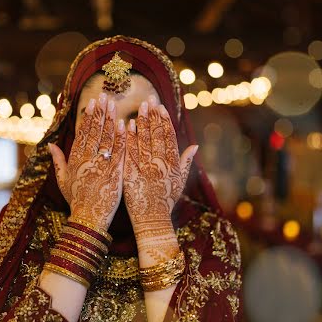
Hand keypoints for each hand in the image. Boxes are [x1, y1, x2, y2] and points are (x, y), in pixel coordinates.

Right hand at [48, 92, 125, 230]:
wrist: (87, 219)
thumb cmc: (76, 201)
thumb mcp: (62, 181)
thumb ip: (58, 161)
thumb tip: (49, 146)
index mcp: (75, 160)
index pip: (82, 133)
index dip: (87, 117)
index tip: (91, 102)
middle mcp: (87, 160)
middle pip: (94, 131)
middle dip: (100, 112)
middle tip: (104, 96)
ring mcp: (101, 165)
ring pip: (106, 139)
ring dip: (110, 120)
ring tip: (114, 104)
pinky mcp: (114, 173)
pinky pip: (118, 152)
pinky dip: (122, 138)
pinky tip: (126, 125)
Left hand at [123, 95, 197, 236]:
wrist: (153, 221)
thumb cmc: (166, 202)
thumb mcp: (180, 182)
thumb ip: (186, 162)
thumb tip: (195, 145)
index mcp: (172, 165)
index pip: (169, 138)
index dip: (165, 122)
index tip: (161, 108)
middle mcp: (160, 164)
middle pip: (156, 136)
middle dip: (153, 117)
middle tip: (149, 100)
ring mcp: (146, 169)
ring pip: (143, 142)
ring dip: (141, 123)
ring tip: (139, 108)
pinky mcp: (132, 175)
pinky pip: (130, 154)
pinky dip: (128, 139)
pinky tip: (126, 126)